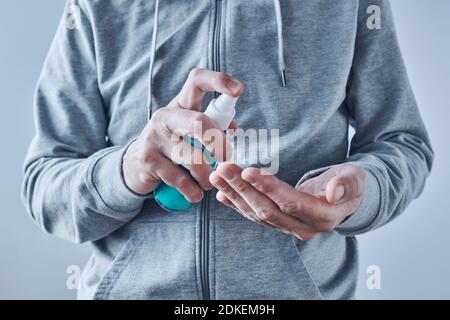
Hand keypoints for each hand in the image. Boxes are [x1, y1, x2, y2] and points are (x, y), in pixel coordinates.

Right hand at [122, 68, 243, 198]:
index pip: (197, 80)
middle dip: (219, 143)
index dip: (219, 81)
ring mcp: (154, 136)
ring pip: (194, 158)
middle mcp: (166, 115)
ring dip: (208, 176)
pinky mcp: (148, 158)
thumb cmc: (173, 145)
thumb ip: (213, 127)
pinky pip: (180, 179)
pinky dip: (193, 191)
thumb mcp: (190, 131)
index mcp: (181, 104)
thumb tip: (233, 128)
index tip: (239, 90)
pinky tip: (195, 194)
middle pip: (199, 121)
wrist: (135, 165)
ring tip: (209, 182)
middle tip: (226, 158)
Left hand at [209, 163, 366, 239]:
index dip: (268, 188)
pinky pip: (254, 216)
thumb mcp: (356, 179)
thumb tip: (334, 192)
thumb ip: (348, 185)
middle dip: (243, 189)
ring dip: (235, 194)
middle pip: (267, 209)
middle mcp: (303, 227)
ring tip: (217, 176)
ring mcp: (289, 227)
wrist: (345, 198)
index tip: (247, 171)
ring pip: (257, 213)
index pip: (290, 202)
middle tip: (224, 169)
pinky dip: (237, 204)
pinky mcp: (279, 223)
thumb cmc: (350, 183)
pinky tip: (222, 194)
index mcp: (323, 216)